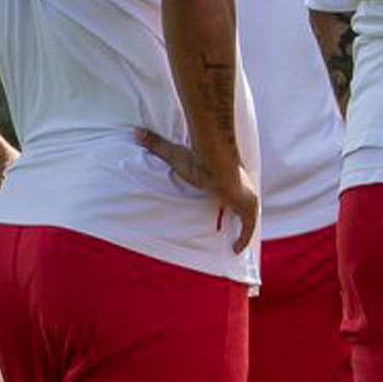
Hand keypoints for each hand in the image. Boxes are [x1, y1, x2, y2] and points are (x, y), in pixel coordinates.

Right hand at [135, 128, 260, 255]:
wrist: (215, 161)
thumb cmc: (198, 157)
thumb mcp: (173, 154)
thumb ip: (156, 143)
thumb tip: (135, 132)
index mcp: (226, 176)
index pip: (229, 188)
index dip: (226, 198)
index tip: (220, 204)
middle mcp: (240, 186)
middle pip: (241, 203)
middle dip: (237, 214)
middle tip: (228, 228)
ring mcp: (247, 197)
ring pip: (247, 217)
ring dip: (242, 228)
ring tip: (233, 242)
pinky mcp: (248, 208)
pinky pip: (248, 228)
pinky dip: (243, 238)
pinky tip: (236, 250)